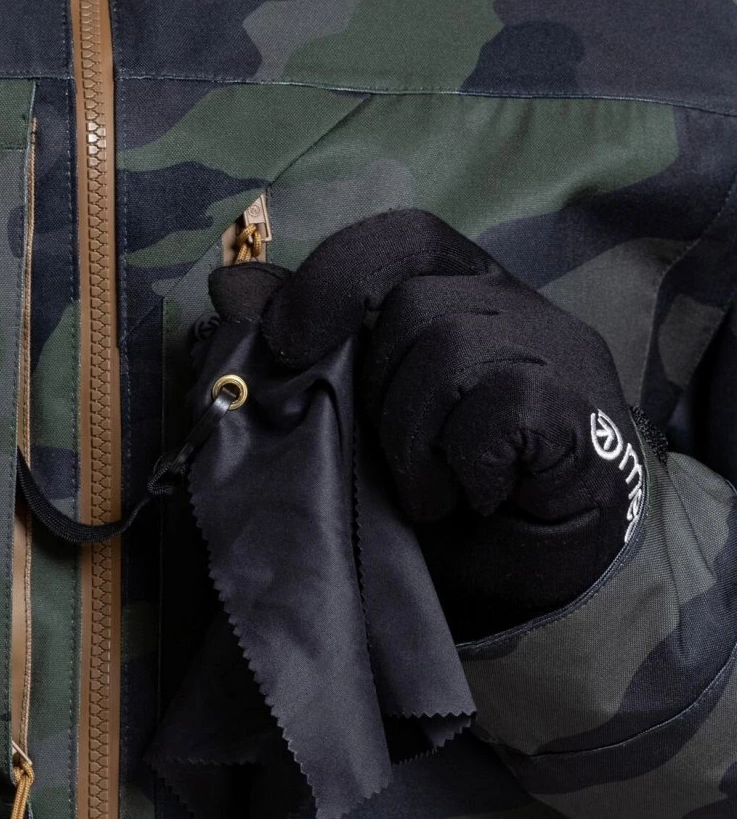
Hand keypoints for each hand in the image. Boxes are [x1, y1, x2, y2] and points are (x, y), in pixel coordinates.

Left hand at [260, 209, 646, 637]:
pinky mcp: (586, 410)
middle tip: (394, 465)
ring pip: (450, 348)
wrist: (529, 579)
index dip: (335, 277)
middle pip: (415, 304)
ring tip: (431, 495)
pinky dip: (466, 463)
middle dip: (378, 397)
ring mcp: (561, 353)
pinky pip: (501, 402)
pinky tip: (477, 498)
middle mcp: (519, 307)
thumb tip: (231, 286)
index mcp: (464, 295)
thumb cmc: (440, 491)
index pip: (404, 238)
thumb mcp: (360, 420)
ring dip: (415, 440)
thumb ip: (308, 352)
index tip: (286, 343)